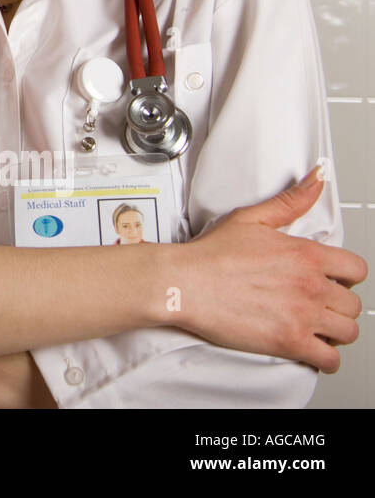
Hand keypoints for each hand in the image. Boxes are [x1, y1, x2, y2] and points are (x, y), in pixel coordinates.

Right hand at [175, 167, 366, 371]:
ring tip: (316, 326)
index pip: (356, 269)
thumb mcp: (252, 218)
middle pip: (353, 303)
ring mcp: (302, 315)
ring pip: (348, 332)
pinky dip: (325, 357)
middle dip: (338, 305)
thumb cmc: (211, 254)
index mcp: (305, 254)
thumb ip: (291, 201)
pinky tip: (309, 347)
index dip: (345, 276)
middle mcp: (310, 285)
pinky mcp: (290, 342)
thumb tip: (317, 179)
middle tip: (317, 304)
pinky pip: (330, 359)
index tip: (331, 280)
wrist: (184, 283)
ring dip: (335, 331)